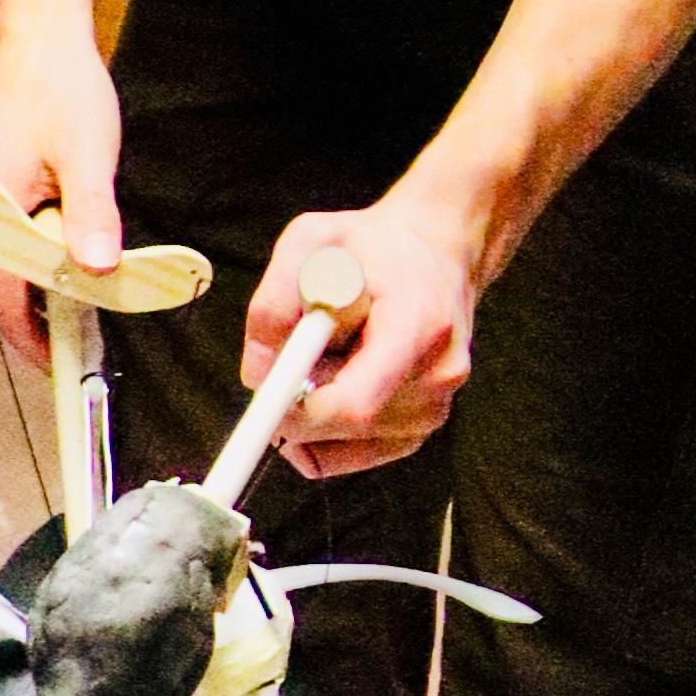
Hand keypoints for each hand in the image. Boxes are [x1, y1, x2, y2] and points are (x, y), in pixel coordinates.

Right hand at [0, 10, 123, 371]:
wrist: (33, 36)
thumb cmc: (57, 88)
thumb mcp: (87, 156)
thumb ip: (90, 217)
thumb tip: (97, 270)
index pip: (3, 303)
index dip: (36, 341)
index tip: (64, 366)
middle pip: (5, 286)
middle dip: (49, 306)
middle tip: (96, 320)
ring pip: (7, 261)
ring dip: (46, 273)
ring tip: (90, 268)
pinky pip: (5, 236)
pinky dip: (37, 246)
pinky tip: (68, 234)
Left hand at [243, 186, 482, 478]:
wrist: (439, 249)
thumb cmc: (376, 244)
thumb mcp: (311, 241)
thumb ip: (275, 302)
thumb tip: (256, 375)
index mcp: (418, 326)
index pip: (354, 404)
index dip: (298, 413)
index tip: (264, 399)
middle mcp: (438, 377)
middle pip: (343, 428)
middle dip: (297, 403)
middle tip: (292, 355)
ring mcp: (436, 409)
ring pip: (340, 445)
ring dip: (313, 413)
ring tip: (332, 355)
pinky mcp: (422, 430)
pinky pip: (349, 454)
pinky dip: (326, 428)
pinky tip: (339, 379)